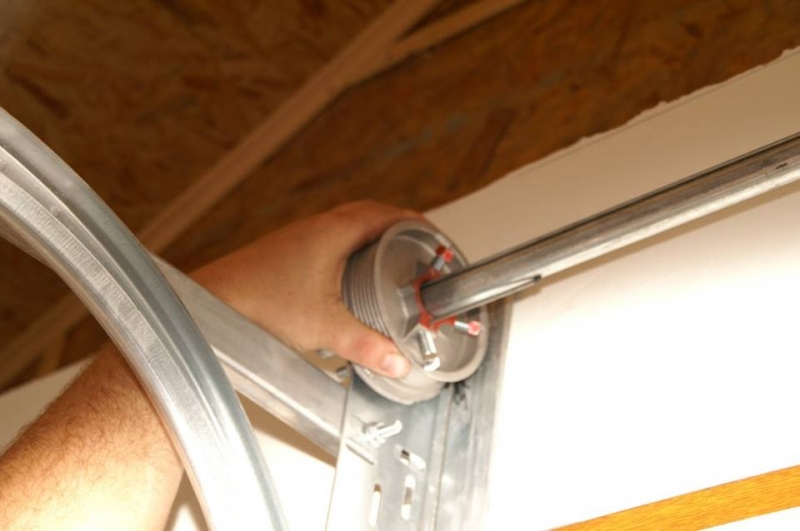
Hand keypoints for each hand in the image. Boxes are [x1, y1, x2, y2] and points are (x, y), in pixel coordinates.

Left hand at [192, 200, 423, 377]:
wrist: (211, 301)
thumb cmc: (257, 302)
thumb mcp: (324, 327)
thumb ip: (366, 345)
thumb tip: (397, 361)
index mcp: (334, 231)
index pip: (388, 214)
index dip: (417, 222)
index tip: (435, 235)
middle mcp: (318, 227)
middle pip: (372, 215)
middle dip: (400, 228)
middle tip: (420, 248)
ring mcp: (302, 237)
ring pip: (349, 226)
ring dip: (374, 236)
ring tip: (392, 260)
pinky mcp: (290, 251)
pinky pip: (332, 239)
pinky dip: (352, 248)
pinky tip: (351, 276)